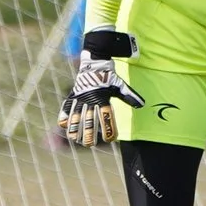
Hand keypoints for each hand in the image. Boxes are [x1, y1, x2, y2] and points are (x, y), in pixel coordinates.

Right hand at [59, 28, 142, 145]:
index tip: (110, 139)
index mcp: (103, 98)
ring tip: (75, 139)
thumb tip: (142, 105)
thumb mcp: (120, 86)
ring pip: (76, 115)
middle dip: (89, 134)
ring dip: (75, 128)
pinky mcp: (73, 94)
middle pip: (89, 120)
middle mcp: (91, 99)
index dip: (108, 129)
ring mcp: (80, 97)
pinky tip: (63, 125)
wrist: (96, 61)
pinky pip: (67, 106)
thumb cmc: (109, 77)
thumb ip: (129, 96)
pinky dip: (65, 115)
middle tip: (90, 144)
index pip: (106, 117)